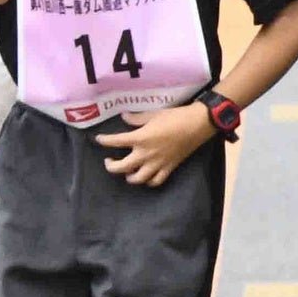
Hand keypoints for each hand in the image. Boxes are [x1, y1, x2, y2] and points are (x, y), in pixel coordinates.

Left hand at [95, 103, 215, 186]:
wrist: (199, 124)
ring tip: (126, 171)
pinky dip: (148, 182)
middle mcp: (147, 154)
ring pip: (138, 179)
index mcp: (141, 138)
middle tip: (108, 160)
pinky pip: (156, 181)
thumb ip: (136, 118)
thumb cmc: (175, 117)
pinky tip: (145, 177)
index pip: (115, 142)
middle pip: (122, 167)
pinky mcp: (170, 167)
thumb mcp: (153, 114)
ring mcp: (158, 163)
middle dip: (111, 166)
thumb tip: (123, 117)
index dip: (104, 141)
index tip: (98, 139)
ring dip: (128, 177)